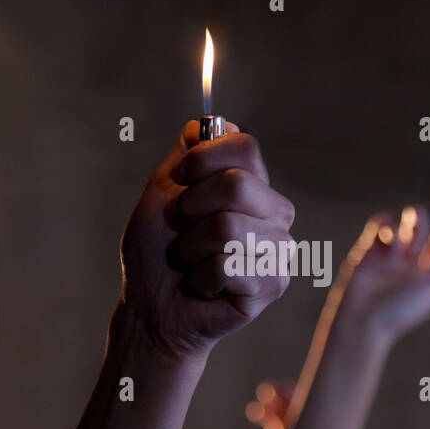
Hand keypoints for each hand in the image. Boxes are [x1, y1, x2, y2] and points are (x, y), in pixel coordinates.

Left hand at [118, 122, 294, 360]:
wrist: (151, 307)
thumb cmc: (156, 252)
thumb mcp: (161, 193)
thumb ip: (186, 156)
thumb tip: (208, 121)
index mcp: (251, 184)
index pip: (246, 147)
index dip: (204, 159)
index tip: (179, 181)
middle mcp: (273, 212)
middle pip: (239, 184)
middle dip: (192, 209)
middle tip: (182, 231)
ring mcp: (278, 248)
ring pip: (230, 228)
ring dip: (192, 248)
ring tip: (191, 262)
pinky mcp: (274, 284)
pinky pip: (230, 267)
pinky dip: (202, 278)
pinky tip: (204, 287)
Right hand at [334, 190, 429, 342]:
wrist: (361, 321)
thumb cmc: (400, 310)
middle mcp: (410, 266)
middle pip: (422, 231)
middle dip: (421, 219)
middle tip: (417, 215)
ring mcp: (388, 260)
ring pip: (401, 227)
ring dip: (404, 225)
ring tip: (399, 239)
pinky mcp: (366, 254)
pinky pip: (379, 228)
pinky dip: (384, 224)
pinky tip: (385, 235)